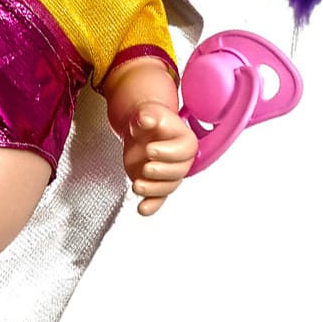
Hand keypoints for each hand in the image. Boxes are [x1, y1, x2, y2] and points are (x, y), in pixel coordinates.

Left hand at [122, 100, 197, 216]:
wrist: (140, 128)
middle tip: (145, 167)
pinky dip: (151, 206)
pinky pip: (158, 199)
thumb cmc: (149, 119)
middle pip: (177, 172)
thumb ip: (146, 115)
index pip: (183, 151)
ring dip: (153, 190)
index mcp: (185, 141)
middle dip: (161, 172)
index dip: (167, 152)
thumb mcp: (147, 112)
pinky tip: (142, 210)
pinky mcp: (156, 184)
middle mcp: (181, 160)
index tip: (150, 149)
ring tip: (137, 185)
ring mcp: (168, 174)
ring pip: (168, 187)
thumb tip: (145, 119)